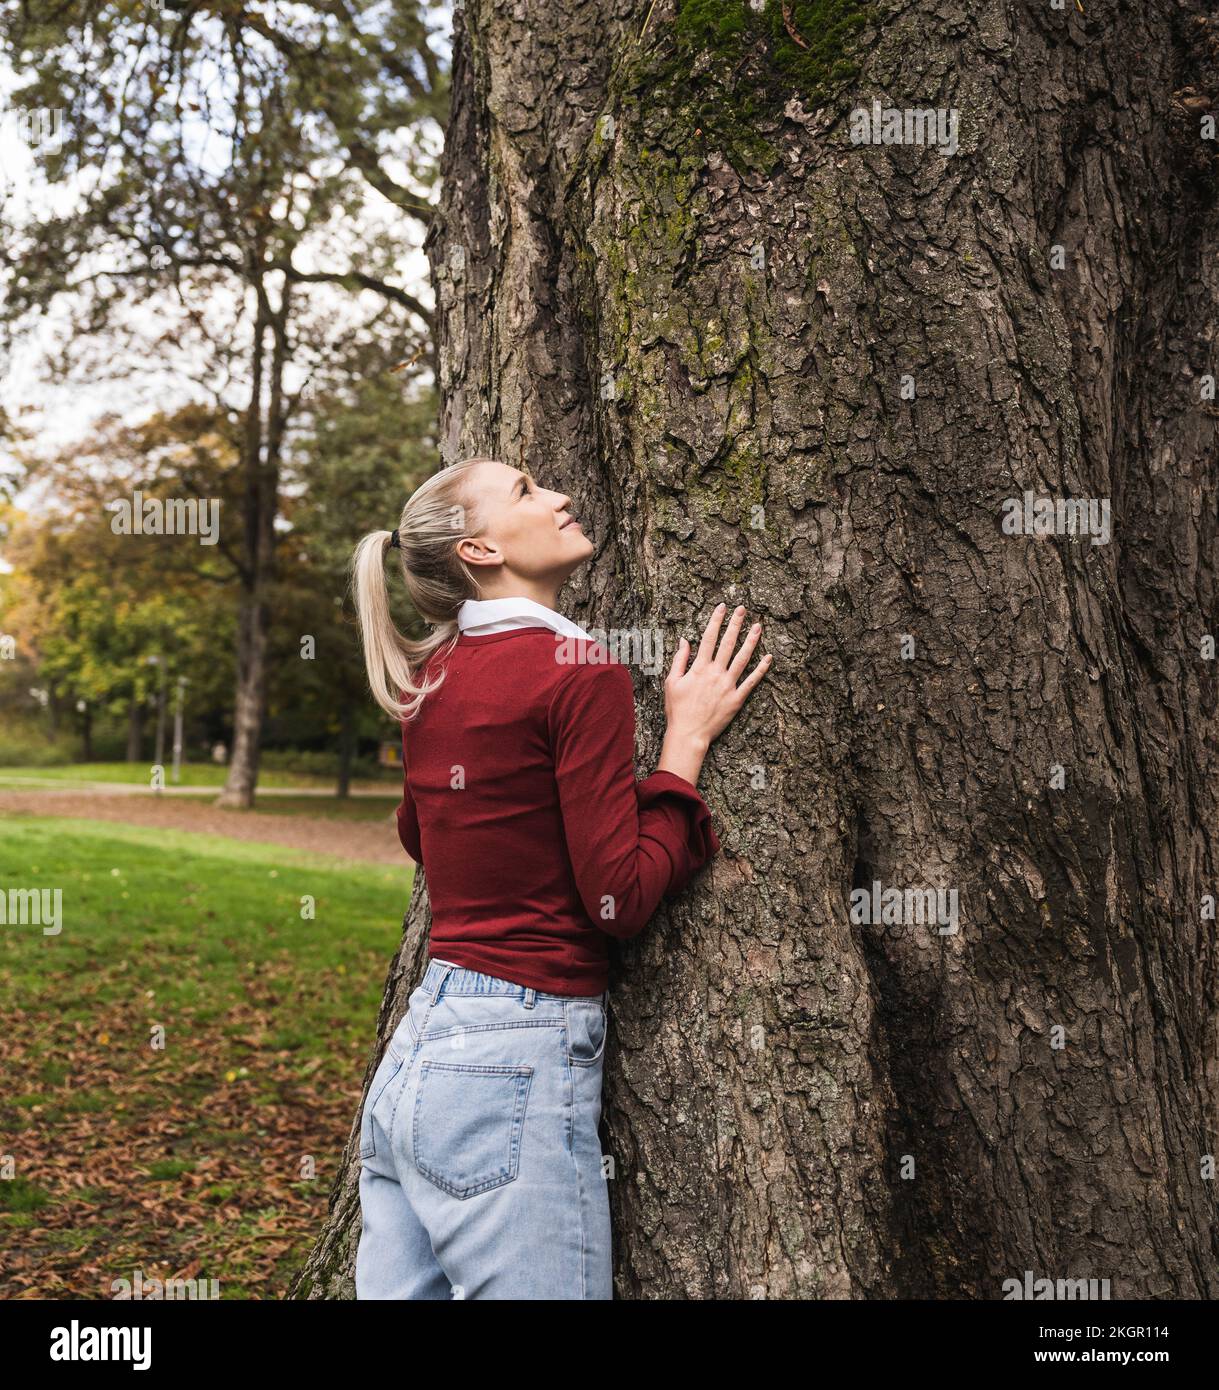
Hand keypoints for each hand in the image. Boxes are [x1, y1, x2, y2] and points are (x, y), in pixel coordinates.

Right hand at [664, 603, 772, 751]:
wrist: (688, 733)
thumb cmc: (677, 709)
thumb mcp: (672, 682)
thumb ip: (679, 659)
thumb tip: (684, 640)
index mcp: (699, 668)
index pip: (709, 638)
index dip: (716, 621)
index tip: (722, 607)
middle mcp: (715, 673)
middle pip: (728, 643)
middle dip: (735, 624)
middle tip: (743, 609)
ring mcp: (728, 685)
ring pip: (742, 659)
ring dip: (751, 641)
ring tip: (758, 626)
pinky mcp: (737, 699)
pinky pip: (752, 681)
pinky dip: (761, 669)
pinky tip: (768, 657)